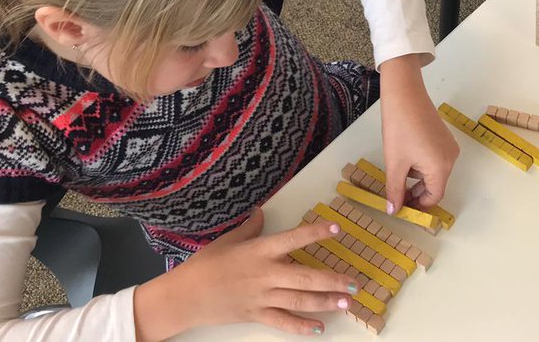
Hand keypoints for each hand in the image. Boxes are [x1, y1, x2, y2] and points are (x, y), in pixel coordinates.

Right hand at [133, 209, 358, 339]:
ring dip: (325, 302)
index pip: (293, 239)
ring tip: (347, 303)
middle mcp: (265, 274)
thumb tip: (262, 210)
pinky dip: (301, 327)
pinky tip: (320, 328)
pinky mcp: (256, 316)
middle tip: (355, 282)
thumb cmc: (205, 264)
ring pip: (299, 300)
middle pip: (304, 276)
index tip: (338, 227)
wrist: (183, 297)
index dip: (316, 233)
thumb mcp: (228, 239)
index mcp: (259, 251)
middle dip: (332, 280)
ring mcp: (262, 297)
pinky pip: (282, 322)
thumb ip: (250, 226)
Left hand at [379, 54, 458, 212]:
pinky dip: (422, 165)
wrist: (405, 95)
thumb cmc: (399, 129)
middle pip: (435, 186)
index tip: (401, 207)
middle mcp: (451, 159)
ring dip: (418, 178)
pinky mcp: (445, 138)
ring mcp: (449, 147)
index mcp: (441, 168)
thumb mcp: (394, 163)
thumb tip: (393, 211)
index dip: (418, 206)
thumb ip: (395, 190)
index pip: (434, 197)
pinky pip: (436, 160)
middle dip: (416, 193)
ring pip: (435, 173)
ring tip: (398, 169)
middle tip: (396, 193)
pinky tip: (406, 156)